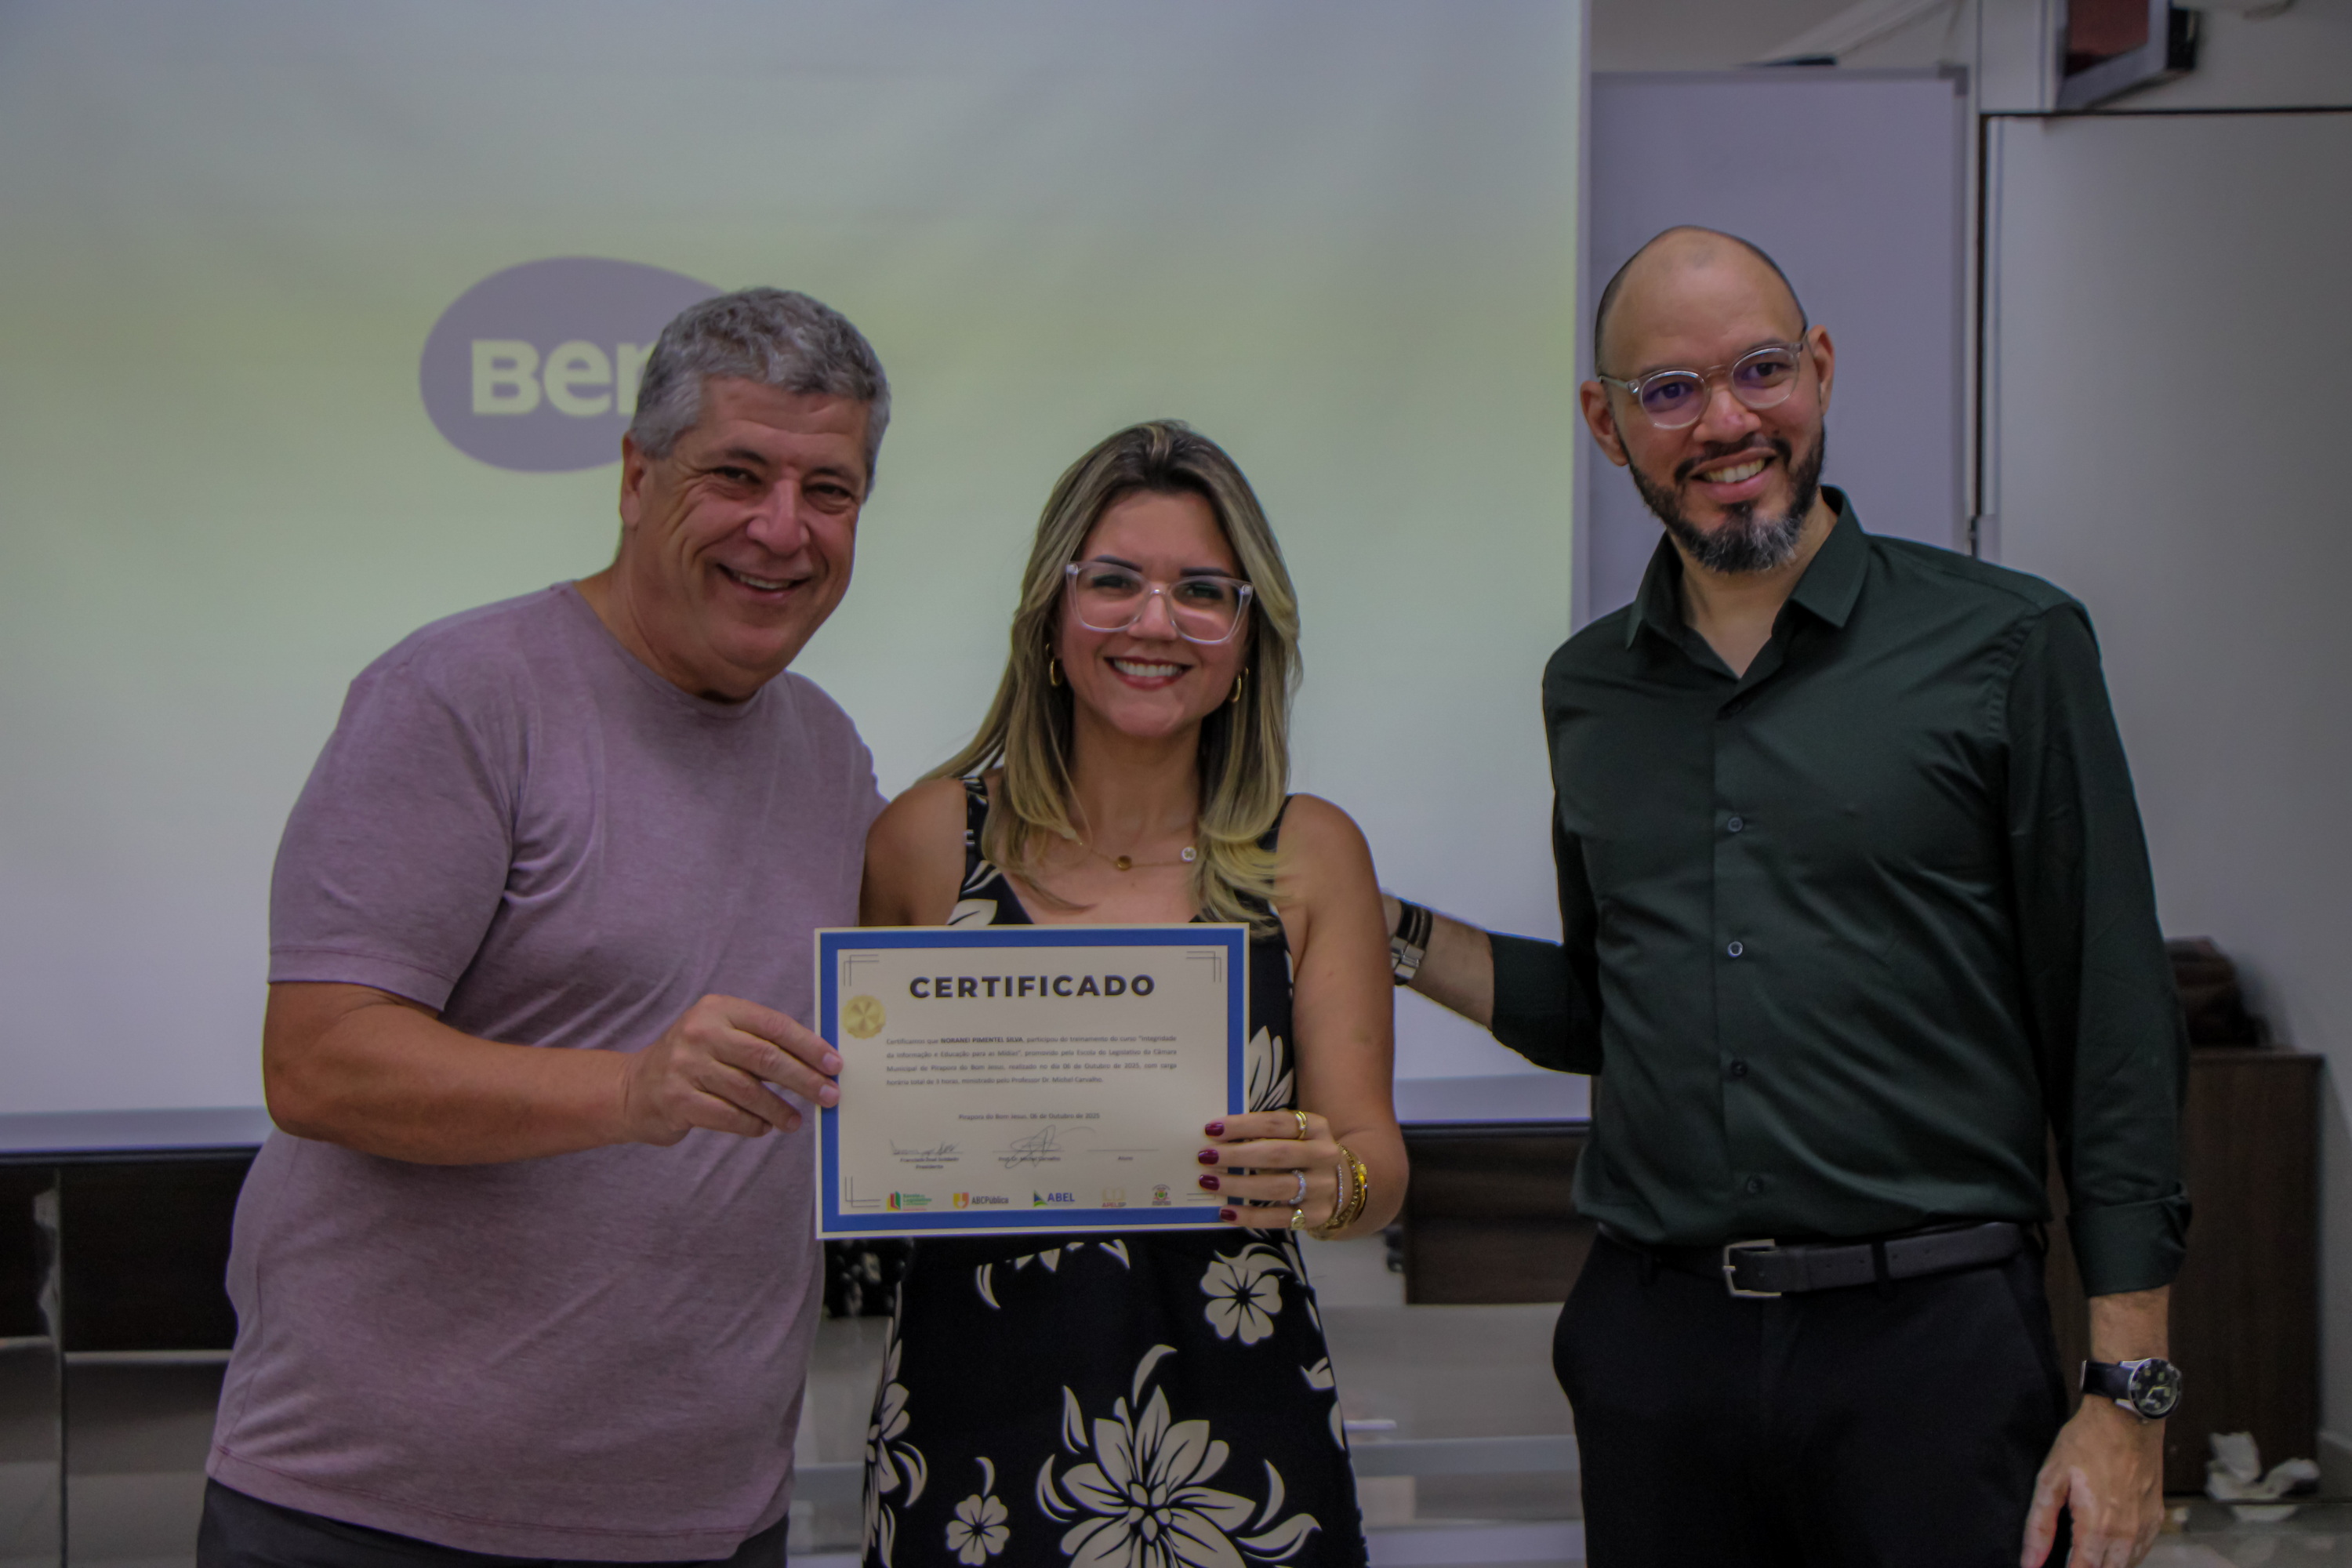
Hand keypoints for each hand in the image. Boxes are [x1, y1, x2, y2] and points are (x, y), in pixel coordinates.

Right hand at [618, 994, 840, 1145]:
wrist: (634, 1088)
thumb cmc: (694, 1061)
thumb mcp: (721, 1036)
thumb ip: (762, 1042)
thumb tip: (817, 1064)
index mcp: (718, 1009)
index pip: (774, 1025)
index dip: (809, 1046)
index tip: (834, 1065)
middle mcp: (700, 1032)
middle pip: (766, 1058)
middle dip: (803, 1080)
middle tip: (829, 1096)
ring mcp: (685, 1066)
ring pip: (749, 1091)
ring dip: (780, 1109)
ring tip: (795, 1121)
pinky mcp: (677, 1100)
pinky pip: (729, 1116)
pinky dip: (752, 1125)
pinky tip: (764, 1127)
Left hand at [1197, 1111, 1346, 1230]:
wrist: (1342, 1184)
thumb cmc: (1303, 1154)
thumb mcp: (1295, 1136)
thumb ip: (1265, 1134)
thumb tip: (1218, 1138)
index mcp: (1316, 1127)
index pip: (1276, 1123)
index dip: (1243, 1125)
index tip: (1212, 1129)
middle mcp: (1324, 1156)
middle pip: (1276, 1154)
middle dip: (1237, 1155)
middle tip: (1206, 1157)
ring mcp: (1322, 1188)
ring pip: (1276, 1187)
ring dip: (1238, 1185)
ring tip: (1209, 1182)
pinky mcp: (1315, 1215)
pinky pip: (1278, 1217)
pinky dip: (1250, 1215)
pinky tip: (1226, 1211)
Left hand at [2020, 1401, 2163, 1567]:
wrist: (2127, 1417)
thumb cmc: (2086, 1442)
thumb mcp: (2051, 1478)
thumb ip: (2039, 1525)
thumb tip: (2029, 1562)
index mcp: (2099, 1528)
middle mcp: (2127, 1534)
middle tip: (2066, 1560)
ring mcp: (2145, 1527)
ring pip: (2126, 1566)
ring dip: (2105, 1566)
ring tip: (2081, 1556)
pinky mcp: (2156, 1517)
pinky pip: (2141, 1550)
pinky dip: (2123, 1556)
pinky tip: (2106, 1546)